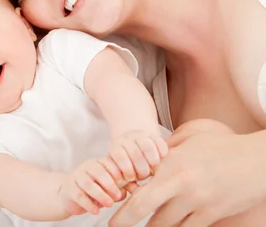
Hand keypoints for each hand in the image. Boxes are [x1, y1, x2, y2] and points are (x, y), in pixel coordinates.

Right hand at [58, 158, 129, 215]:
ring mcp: (77, 177)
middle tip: (117, 196)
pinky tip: (96, 211)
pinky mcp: (69, 189)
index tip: (126, 183)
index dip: (119, 173)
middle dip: (110, 184)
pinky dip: (89, 204)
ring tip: (109, 204)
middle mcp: (86, 167)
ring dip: (101, 195)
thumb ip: (122, 185)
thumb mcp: (109, 185)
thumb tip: (136, 188)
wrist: (70, 195)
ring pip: (88, 184)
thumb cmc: (95, 189)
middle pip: (98, 171)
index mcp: (98, 163)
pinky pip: (79, 196)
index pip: (109, 163)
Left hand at [109, 119, 265, 226]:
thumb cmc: (221, 148)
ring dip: (154, 226)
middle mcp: (180, 185)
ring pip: (165, 225)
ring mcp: (197, 202)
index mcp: (170, 165)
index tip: (111, 208)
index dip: (121, 200)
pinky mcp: (212, 215)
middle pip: (144, 211)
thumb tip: (148, 161)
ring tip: (146, 226)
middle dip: (125, 222)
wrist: (256, 160)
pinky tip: (172, 226)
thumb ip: (166, 152)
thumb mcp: (189, 143)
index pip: (138, 186)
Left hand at [110, 130, 167, 180]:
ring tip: (153, 169)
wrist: (134, 144)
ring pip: (147, 146)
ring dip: (152, 161)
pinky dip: (162, 152)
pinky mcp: (153, 135)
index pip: (119, 155)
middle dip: (141, 168)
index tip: (131, 178)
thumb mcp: (120, 173)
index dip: (126, 168)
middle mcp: (126, 139)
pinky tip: (161, 159)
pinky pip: (159, 142)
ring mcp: (139, 136)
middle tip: (143, 176)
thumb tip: (128, 190)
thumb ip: (122, 181)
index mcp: (116, 148)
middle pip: (134, 152)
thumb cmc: (127, 167)